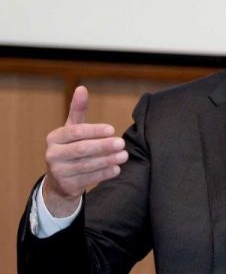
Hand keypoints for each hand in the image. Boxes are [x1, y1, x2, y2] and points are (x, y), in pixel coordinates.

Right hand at [42, 86, 127, 216]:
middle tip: (122, 143)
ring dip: (107, 160)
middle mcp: (53, 154)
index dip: (93, 130)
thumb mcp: (72, 129)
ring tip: (124, 155)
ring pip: (86, 165)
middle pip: (81, 149)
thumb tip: (82, 88)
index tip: (112, 129)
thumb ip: (78, 111)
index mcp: (54, 137)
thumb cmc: (70, 148)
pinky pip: (88, 179)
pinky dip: (104, 174)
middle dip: (103, 146)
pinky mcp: (67, 185)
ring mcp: (58, 171)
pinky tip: (117, 169)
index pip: (75, 132)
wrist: (60, 181)